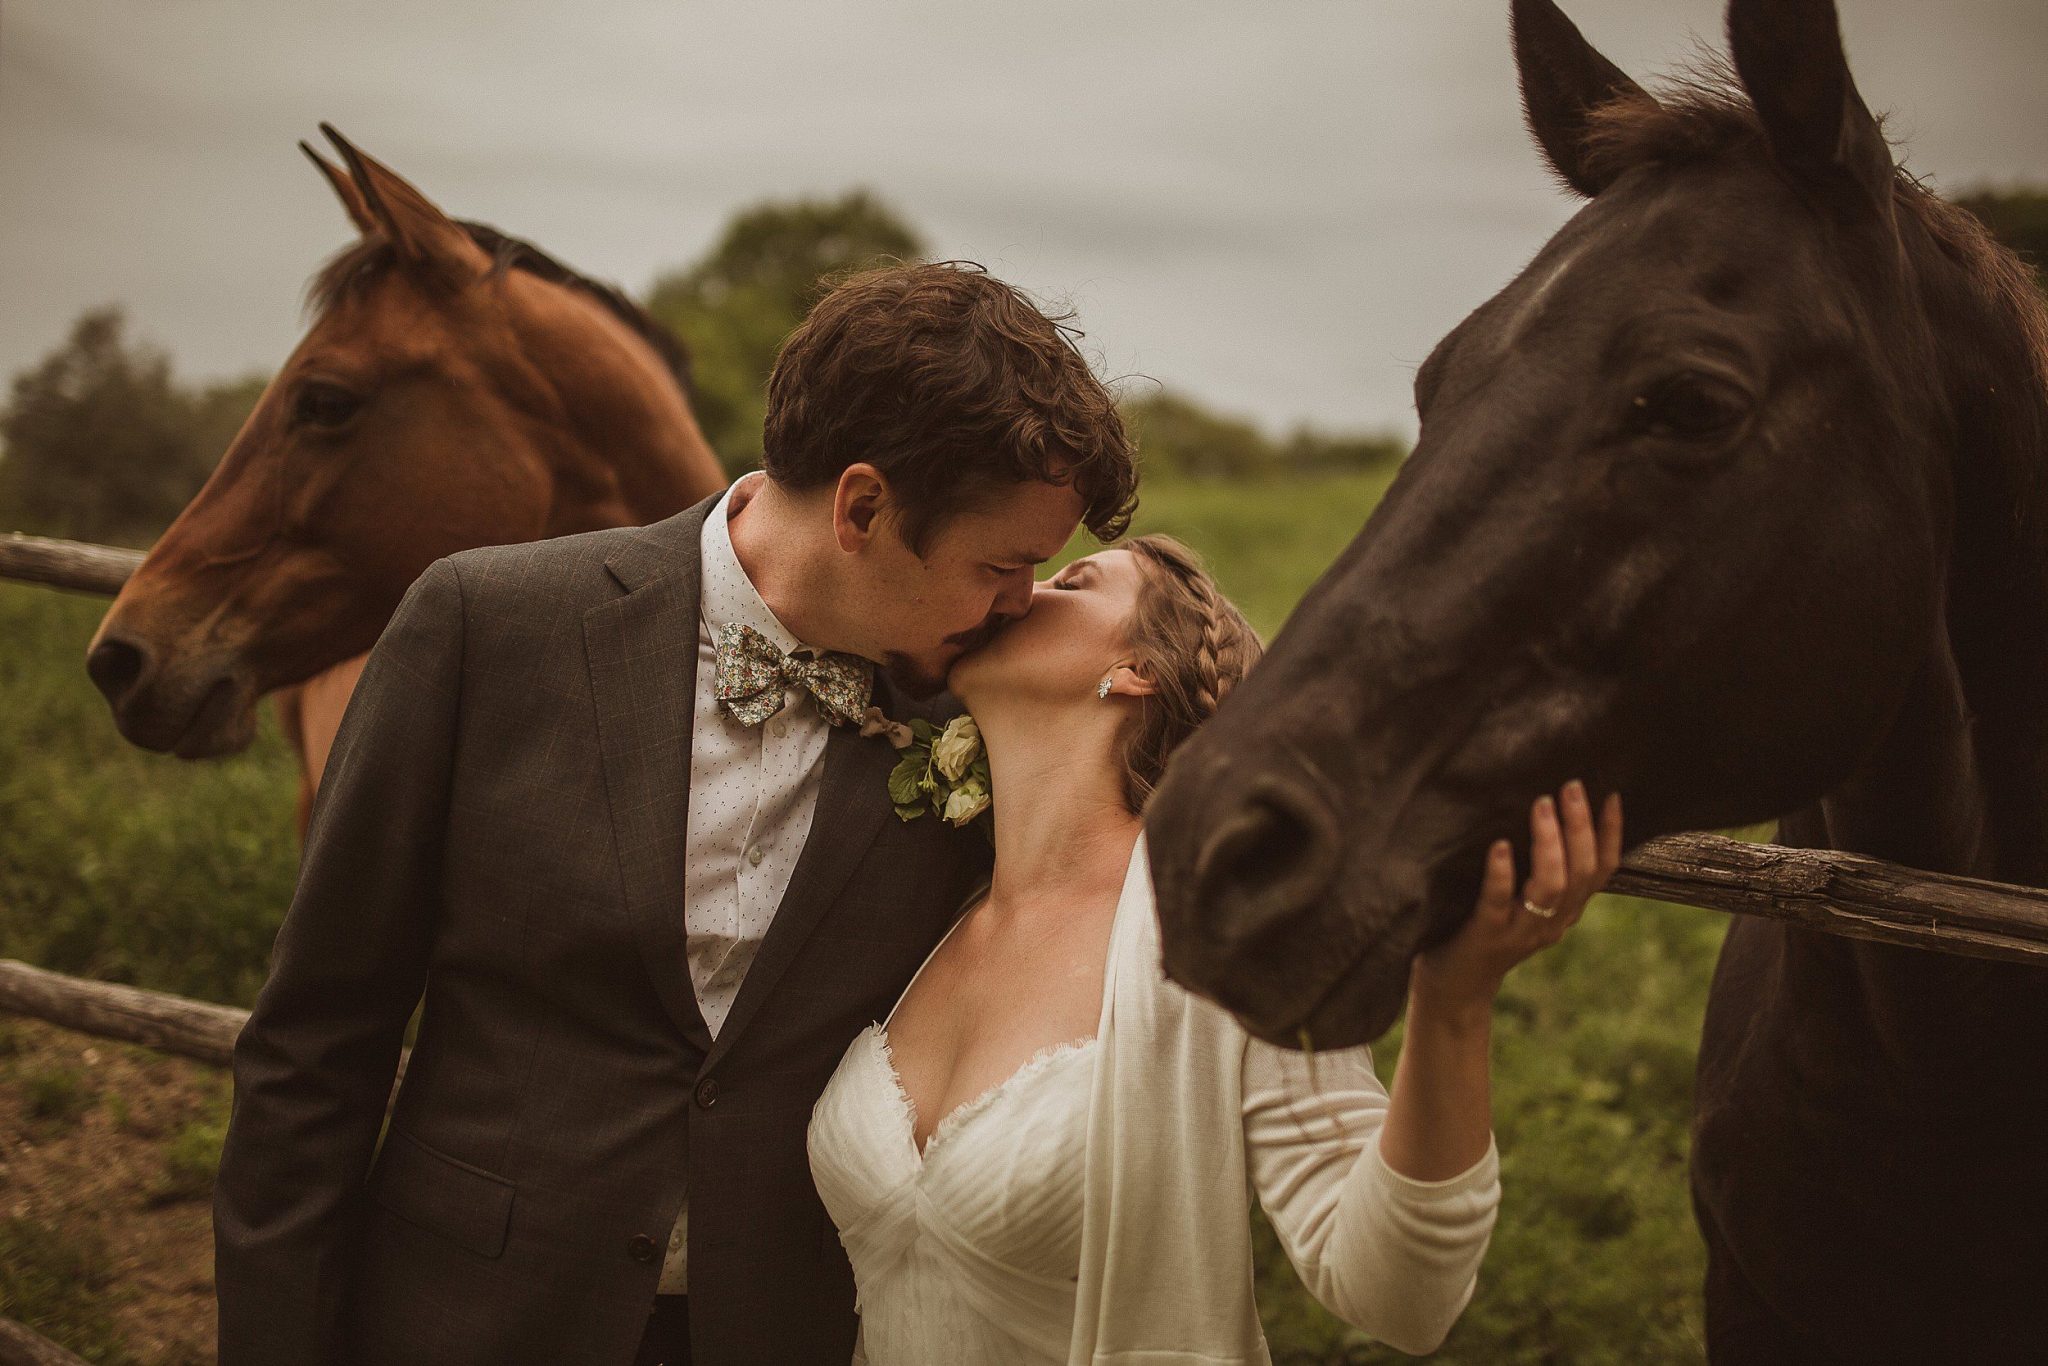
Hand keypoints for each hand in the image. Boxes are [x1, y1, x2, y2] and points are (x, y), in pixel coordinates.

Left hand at [1410, 780, 1623, 1015]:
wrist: (1454, 988)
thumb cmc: (1484, 930)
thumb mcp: (1523, 903)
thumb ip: (1540, 872)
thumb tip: (1547, 812)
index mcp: (1565, 912)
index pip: (1602, 872)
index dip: (1612, 835)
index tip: (1611, 795)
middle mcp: (1551, 923)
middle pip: (1581, 874)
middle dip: (1580, 828)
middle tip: (1571, 787)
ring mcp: (1520, 931)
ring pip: (1551, 887)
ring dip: (1549, 844)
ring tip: (1541, 806)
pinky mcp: (1486, 935)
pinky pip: (1498, 901)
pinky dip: (1501, 873)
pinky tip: (1500, 846)